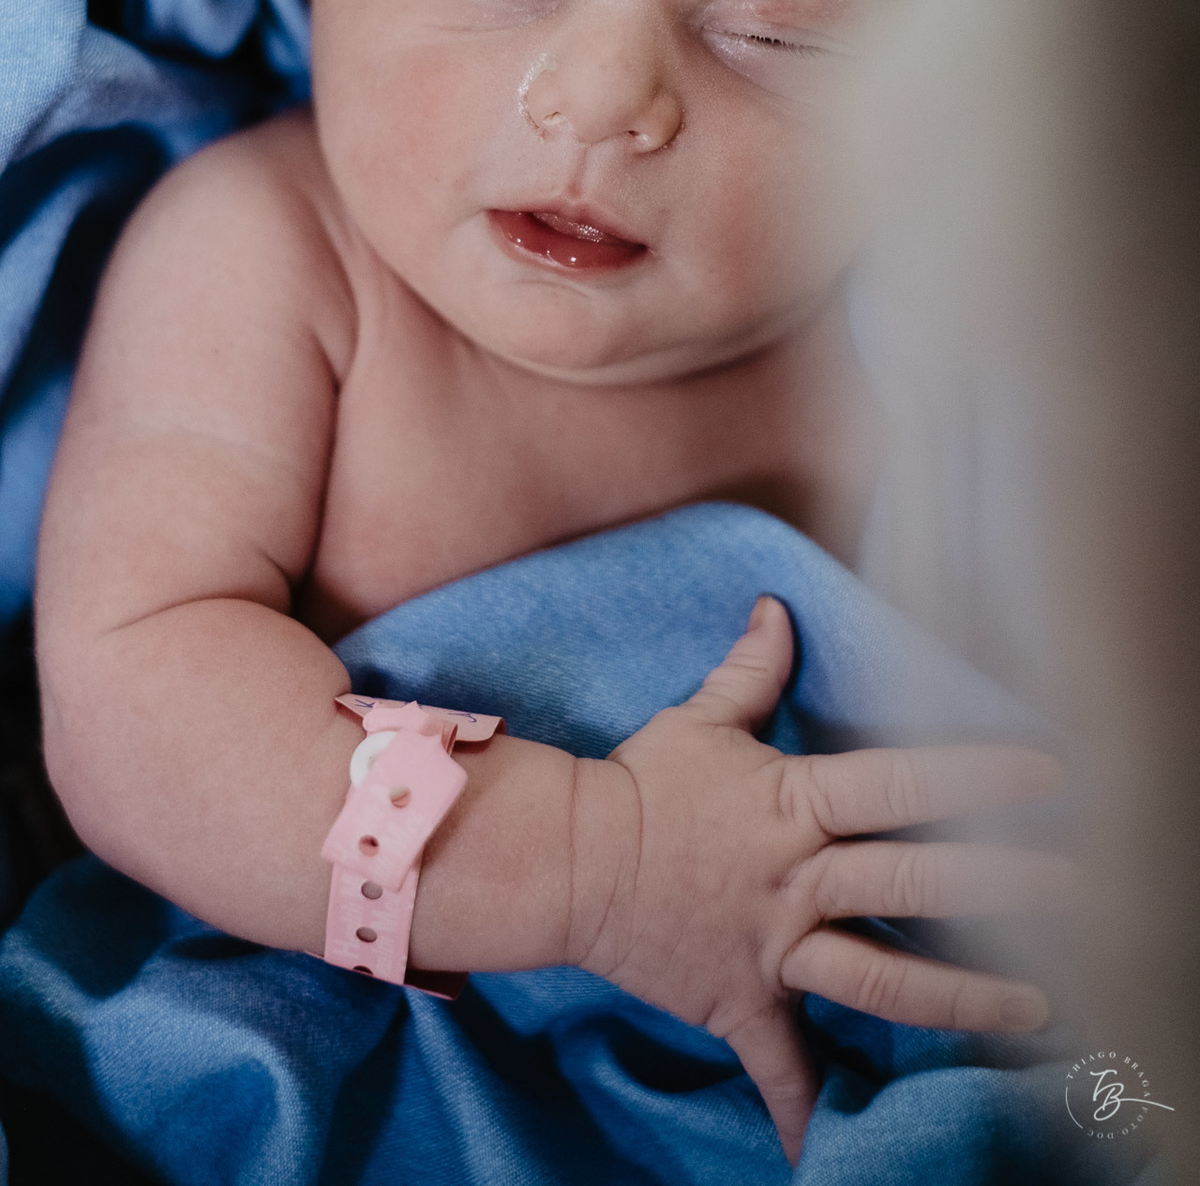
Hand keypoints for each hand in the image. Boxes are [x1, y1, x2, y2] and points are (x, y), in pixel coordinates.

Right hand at [566, 597, 1069, 1165]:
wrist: (566, 862)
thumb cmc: (639, 784)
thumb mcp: (699, 718)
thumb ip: (752, 668)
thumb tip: (779, 605)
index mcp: (791, 804)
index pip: (898, 783)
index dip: (974, 775)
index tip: (1048, 772)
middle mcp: (795, 878)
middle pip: (911, 883)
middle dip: (1000, 886)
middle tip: (1081, 889)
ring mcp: (773, 947)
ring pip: (879, 981)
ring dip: (958, 998)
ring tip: (1037, 1008)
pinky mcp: (742, 1001)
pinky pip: (780, 1064)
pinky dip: (803, 1109)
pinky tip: (829, 1150)